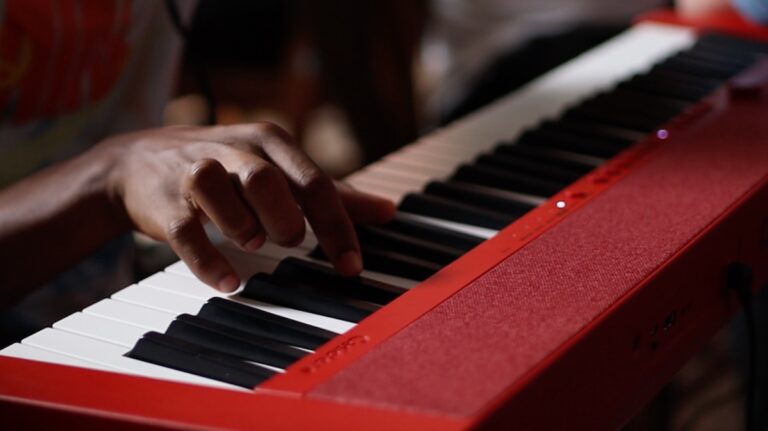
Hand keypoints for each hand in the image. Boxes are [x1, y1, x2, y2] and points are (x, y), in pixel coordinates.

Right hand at [103, 123, 394, 291]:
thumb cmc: (226, 167)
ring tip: (254, 243)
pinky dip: (209, 262)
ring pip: (218, 192)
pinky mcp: (164, 204)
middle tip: (290, 240)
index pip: (314, 182)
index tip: (351, 266)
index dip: (337, 227)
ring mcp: (194, 174)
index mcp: (270, 141)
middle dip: (286, 219)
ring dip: (243, 227)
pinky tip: (230, 282)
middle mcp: (233, 150)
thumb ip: (333, 193)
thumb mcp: (280, 169)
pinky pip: (186, 233)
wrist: (138, 163)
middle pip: (267, 181)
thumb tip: (388, 210)